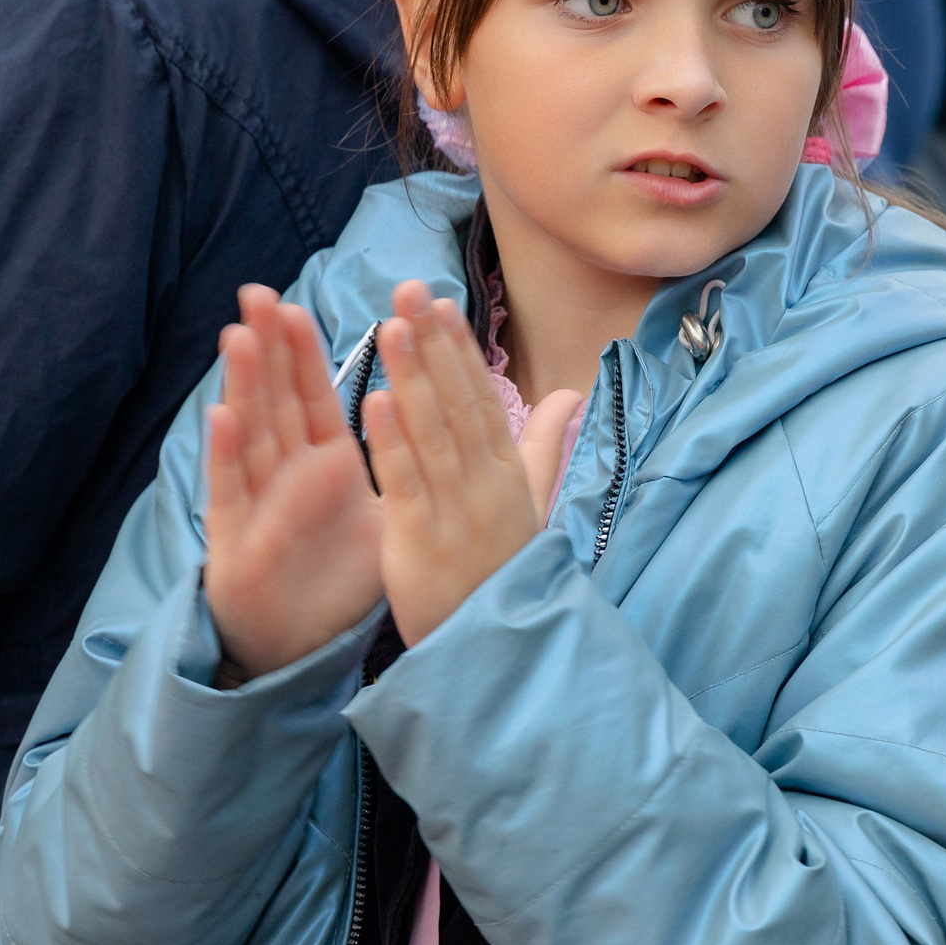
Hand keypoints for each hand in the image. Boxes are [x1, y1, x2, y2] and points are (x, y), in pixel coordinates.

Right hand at [199, 286, 385, 682]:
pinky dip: (225, 457)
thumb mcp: (386, 517)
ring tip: (239, 336)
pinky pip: (231, 495)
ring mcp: (258, 503)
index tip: (299, 299)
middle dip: (269, 348)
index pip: (315, 396)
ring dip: (245, 386)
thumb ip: (410, 467)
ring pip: (250, 434)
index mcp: (323, 463)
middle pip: (277, 400)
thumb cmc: (336, 575)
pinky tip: (220, 417)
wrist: (299, 644)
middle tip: (258, 293)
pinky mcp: (238, 541)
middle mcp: (286, 474)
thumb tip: (449, 433)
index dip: (307, 351)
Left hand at [363, 281, 578, 646]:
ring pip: (431, 434)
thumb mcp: (532, 505)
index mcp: (507, 473)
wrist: (497, 653)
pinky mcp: (422, 541)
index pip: (482, 399)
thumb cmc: (507, 573)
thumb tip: (571, 392)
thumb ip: (543, 445)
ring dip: (411, 377)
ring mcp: (456, 512)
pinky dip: (392, 442)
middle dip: (433, 345)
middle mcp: (485, 485)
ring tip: (389, 328)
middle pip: (457, 404)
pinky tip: (375, 400)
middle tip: (409, 291)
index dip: (459, 350)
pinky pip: (408, 483)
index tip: (439, 303)